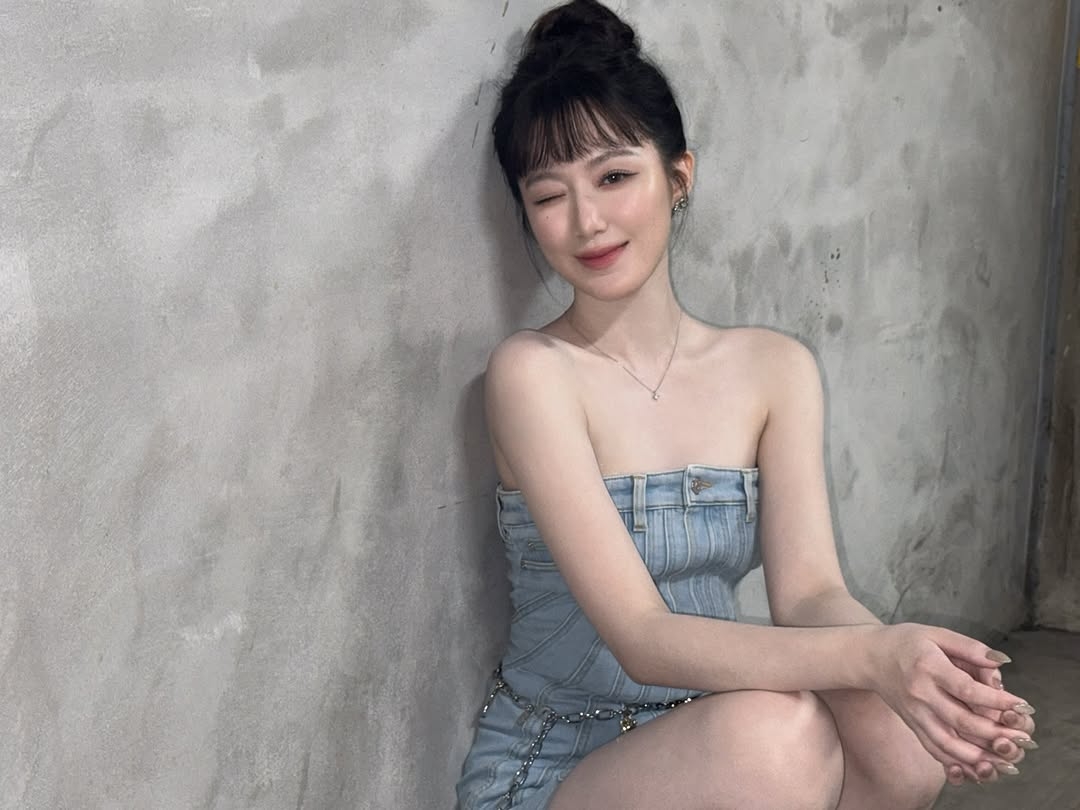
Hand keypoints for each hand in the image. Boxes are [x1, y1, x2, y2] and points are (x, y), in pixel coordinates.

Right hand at [869, 623, 1035, 782]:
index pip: (966, 690)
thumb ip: (970, 647)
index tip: (1022, 706)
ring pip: (948, 743)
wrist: (869, 657)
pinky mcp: (913, 725)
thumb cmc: (905, 642)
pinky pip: (935, 749)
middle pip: (961, 721)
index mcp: (928, 667)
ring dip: (979, 756)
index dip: (997, 701)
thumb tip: (1002, 663)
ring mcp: (915, 713)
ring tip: (1005, 761)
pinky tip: (978, 766)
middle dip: (996, 733)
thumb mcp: (936, 633)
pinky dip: (957, 762)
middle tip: (1022, 738)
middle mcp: (920, 694)